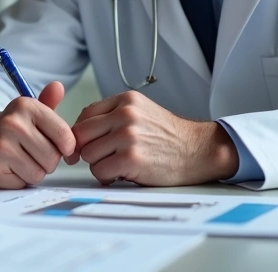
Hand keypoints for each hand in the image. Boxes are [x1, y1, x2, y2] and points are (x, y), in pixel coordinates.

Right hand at [0, 82, 76, 188]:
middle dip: (49, 160)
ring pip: (39, 172)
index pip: (64, 135)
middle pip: (52, 157)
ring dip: (35, 171)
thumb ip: (49, 102)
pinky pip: (23, 183)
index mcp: (25, 105)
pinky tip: (12, 168)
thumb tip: (58, 86)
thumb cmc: (16, 130)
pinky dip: (21, 180)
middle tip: (35, 152)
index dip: (67, 147)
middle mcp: (11, 123)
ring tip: (23, 160)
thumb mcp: (31, 112)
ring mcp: (0, 146)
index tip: (61, 147)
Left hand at [70, 90, 238, 185]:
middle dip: (87, 149)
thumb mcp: (141, 112)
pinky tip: (123, 173)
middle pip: (81, 135)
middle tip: (102, 157)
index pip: (85, 115)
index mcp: (125, 100)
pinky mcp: (131, 158)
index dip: (83, 134)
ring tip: (118, 165)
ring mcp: (128, 136)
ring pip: (88, 154)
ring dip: (99, 165)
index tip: (89, 145)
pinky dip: (107, 177)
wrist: (198, 151)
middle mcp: (125, 114)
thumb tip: (79, 134)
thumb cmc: (168, 136)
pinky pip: (100, 170)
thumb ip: (112, 116)